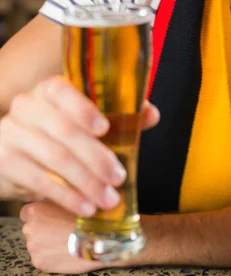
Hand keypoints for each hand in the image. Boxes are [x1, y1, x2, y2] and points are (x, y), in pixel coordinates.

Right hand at [0, 76, 159, 215]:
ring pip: (55, 158)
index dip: (83, 109)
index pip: (62, 91)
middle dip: (96, 157)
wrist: (11, 152)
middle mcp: (27, 105)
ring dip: (86, 182)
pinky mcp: (5, 160)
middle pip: (64, 131)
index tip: (105, 128)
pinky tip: (84, 207)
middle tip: (119, 177)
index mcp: (49, 90)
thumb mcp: (82, 120)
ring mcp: (12, 132)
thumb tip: (151, 114)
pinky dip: (66, 196)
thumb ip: (118, 115)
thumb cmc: (56, 133)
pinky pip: (40, 181)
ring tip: (107, 198)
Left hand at [20, 200, 101, 273]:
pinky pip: (42, 257)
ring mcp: (33, 246)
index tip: (50, 215)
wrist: (97, 238)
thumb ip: (57, 197)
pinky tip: (65, 249)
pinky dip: (51, 255)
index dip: (40, 214)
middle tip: (61, 227)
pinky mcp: (39, 261)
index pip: (28, 212)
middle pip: (32, 228)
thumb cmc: (86, 215)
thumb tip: (55, 195)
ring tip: (66, 238)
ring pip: (37, 243)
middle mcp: (29, 227)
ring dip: (47, 242)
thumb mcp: (71, 196)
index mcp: (34, 210)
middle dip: (43, 228)